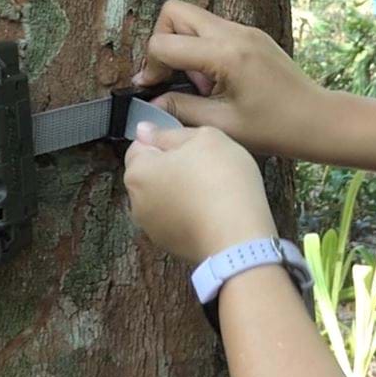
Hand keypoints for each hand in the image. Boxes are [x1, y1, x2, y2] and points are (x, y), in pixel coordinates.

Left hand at [122, 122, 277, 262]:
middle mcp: (136, 201)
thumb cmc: (222, 181)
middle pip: (151, 174)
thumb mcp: (205, 137)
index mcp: (138, 171)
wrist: (239, 237)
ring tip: (212, 190)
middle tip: (206, 165)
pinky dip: (189, 214)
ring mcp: (152, 227)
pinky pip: (176, 220)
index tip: (190, 144)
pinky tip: (213, 211)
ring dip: (181, 192)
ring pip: (164, 198)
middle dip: (173, 168)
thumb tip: (145, 130)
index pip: (140, 145)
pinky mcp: (170, 245)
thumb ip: (170, 132)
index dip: (165, 140)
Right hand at [131, 0, 326, 156]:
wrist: (319, 120)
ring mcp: (246, 30)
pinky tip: (218, 81)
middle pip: (175, 12)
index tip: (153, 88)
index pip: (165, 43)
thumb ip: (180, 109)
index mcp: (226, 54)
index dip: (152, 66)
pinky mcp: (253, 36)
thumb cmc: (277, 128)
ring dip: (186, 47)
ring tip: (202, 85)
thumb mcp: (222, 124)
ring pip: (195, 19)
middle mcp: (236, 33)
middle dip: (164, 42)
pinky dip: (204, 49)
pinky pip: (215, 30)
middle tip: (174, 77)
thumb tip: (152, 101)